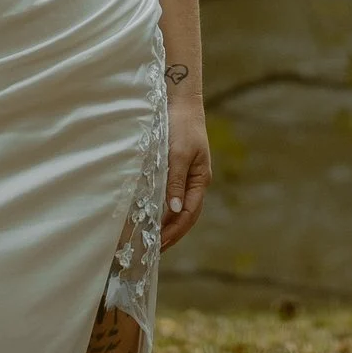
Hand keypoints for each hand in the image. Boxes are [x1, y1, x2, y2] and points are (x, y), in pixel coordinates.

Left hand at [164, 111, 212, 247]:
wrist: (180, 103)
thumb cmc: (182, 126)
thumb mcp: (179, 154)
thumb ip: (176, 182)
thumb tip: (173, 210)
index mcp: (200, 180)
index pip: (189, 214)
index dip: (175, 231)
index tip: (160, 244)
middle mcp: (194, 182)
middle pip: (186, 215)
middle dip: (172, 233)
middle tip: (154, 249)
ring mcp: (185, 177)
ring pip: (178, 208)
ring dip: (167, 224)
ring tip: (151, 239)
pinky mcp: (175, 170)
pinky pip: (170, 196)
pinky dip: (161, 209)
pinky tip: (151, 215)